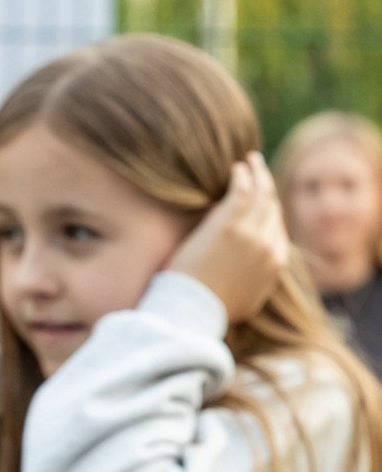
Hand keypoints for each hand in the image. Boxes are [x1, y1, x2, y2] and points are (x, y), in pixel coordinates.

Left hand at [169, 152, 288, 327]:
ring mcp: (250, 234)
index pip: (279, 226)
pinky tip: (237, 167)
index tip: (260, 198)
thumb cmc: (212, 307)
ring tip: (250, 160)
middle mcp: (268, 245)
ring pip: (262, 194)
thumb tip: (257, 265)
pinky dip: (242, 176)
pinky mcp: (228, 225)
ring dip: (258, 173)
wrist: (193, 311)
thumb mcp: (249, 298)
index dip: (270, 209)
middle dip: (267, 187)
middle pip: (272, 207)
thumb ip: (260, 278)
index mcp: (276, 263)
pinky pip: (242, 191)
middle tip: (258, 171)